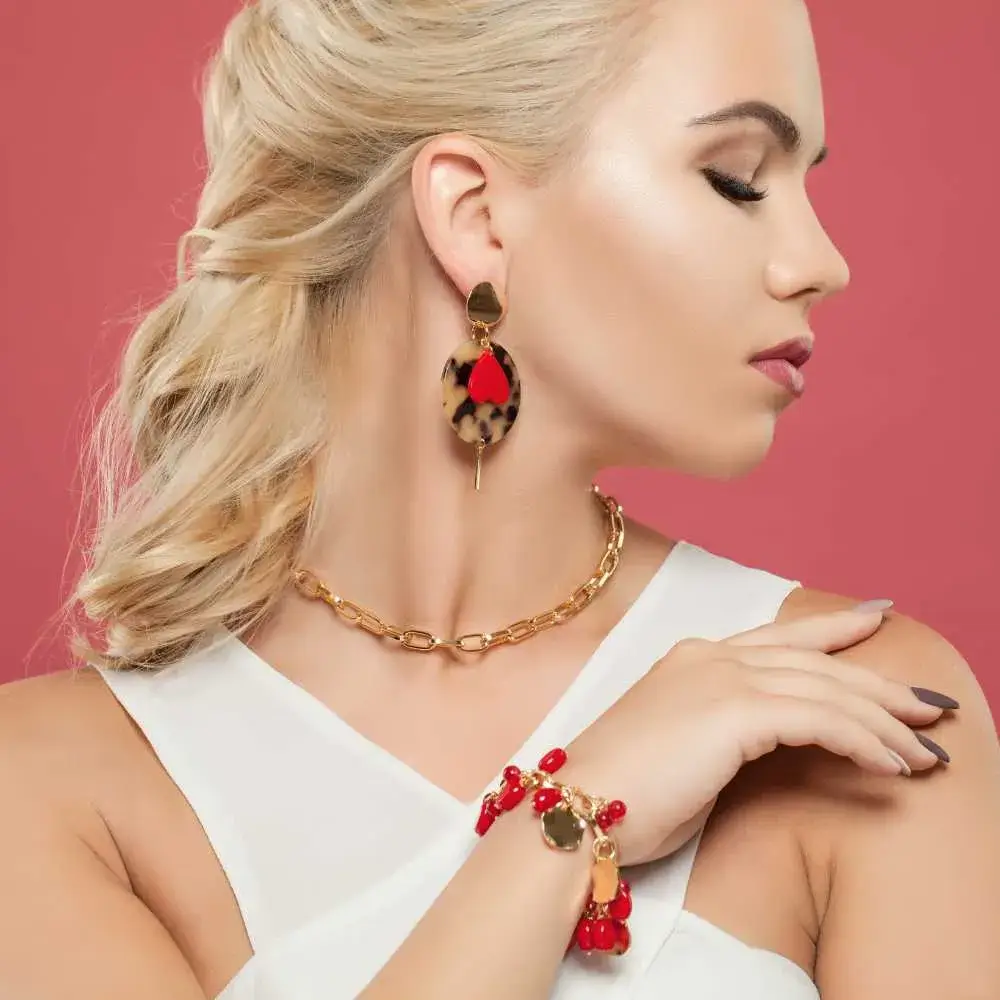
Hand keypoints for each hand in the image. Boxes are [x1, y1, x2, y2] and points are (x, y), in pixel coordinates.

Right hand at [562, 605, 954, 864]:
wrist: (575, 805)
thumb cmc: (622, 792)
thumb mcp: (682, 748)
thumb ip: (726, 729)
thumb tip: (767, 738)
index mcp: (693, 659)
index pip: (779, 639)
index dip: (831, 629)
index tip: (871, 622)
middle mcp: (710, 656)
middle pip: (814, 660)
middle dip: (878, 682)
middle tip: (927, 703)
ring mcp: (721, 678)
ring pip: (826, 689)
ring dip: (883, 722)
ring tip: (923, 751)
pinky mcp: (734, 712)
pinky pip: (820, 720)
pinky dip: (862, 741)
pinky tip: (890, 764)